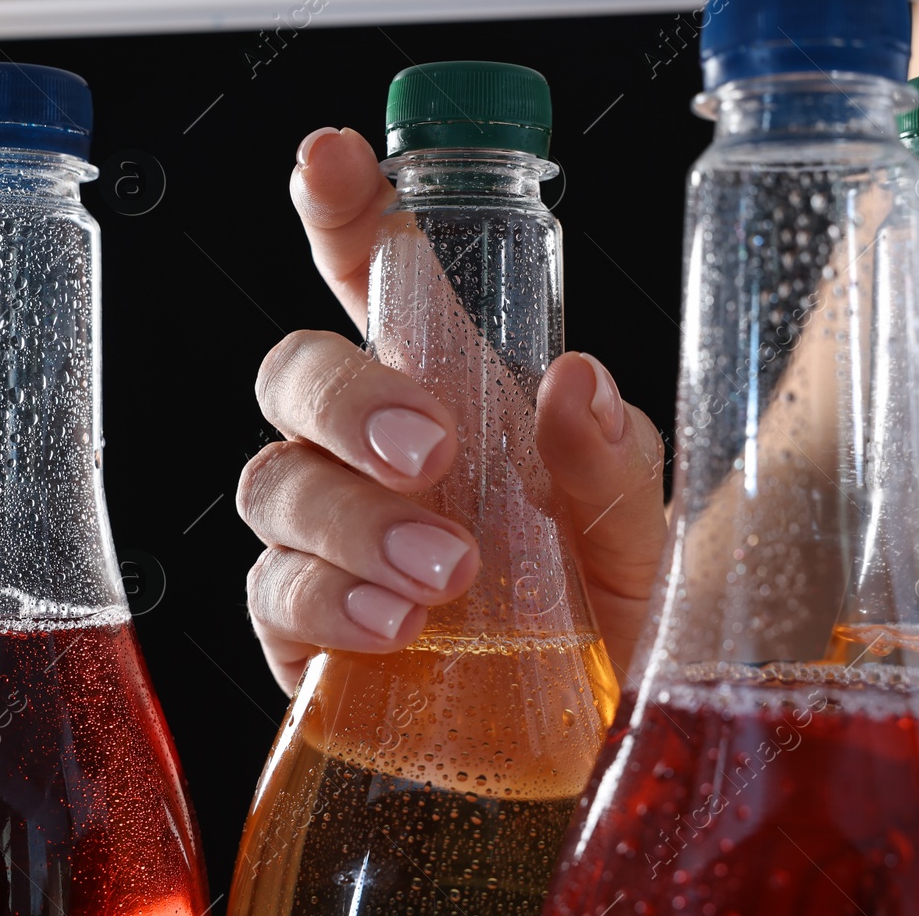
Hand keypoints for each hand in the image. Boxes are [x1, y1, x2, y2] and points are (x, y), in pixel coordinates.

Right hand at [238, 127, 667, 692]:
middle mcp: (381, 460)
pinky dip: (323, 600)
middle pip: (297, 373)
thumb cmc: (622, 630)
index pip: (379, 284)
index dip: (344, 214)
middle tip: (432, 451)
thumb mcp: (647, 543)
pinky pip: (271, 591)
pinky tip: (391, 628)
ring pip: (275, 482)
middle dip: (347, 398)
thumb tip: (573, 384)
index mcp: (462, 402)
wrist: (597, 759)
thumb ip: (613, 467)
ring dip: (350, 515)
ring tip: (444, 574)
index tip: (328, 157)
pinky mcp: (305, 635)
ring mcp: (333, 545)